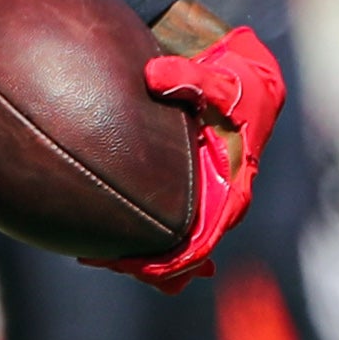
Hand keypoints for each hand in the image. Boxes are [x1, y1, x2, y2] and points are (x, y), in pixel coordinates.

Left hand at [97, 25, 285, 288]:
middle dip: (147, 263)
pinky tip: (100, 237)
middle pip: (183, 249)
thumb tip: (154, 75)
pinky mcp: (187, 187)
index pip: (204, 238)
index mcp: (232, 187)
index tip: (138, 264)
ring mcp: (202, 195)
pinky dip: (136, 233)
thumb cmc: (236, 83)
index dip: (173, 259)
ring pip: (171, 239)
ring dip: (138, 253)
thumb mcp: (221, 80)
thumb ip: (190, 78)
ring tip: (94, 257)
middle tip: (101, 260)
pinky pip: (161, 218)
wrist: (243, 77)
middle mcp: (218, 199)